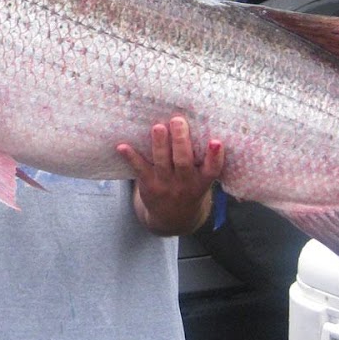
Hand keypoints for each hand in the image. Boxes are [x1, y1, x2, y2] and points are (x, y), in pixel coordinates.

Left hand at [118, 116, 223, 236]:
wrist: (173, 219)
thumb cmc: (190, 188)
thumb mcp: (202, 179)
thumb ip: (201, 160)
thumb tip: (197, 122)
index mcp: (202, 180)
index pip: (212, 169)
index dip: (215, 156)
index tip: (216, 141)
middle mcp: (185, 183)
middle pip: (183, 161)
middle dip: (181, 140)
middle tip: (178, 120)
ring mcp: (166, 185)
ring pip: (162, 162)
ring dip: (159, 144)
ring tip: (157, 127)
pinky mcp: (149, 185)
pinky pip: (140, 169)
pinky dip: (131, 157)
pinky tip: (122, 146)